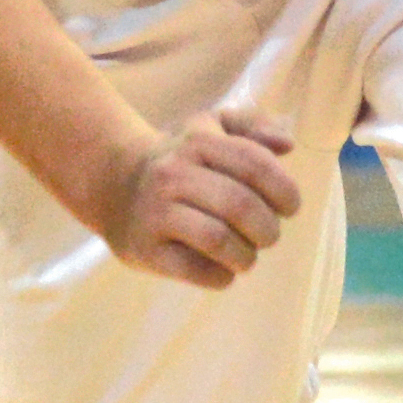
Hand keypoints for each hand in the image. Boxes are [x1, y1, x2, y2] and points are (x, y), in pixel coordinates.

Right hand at [99, 109, 305, 290]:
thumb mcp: (210, 127)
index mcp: (197, 142)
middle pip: (241, 206)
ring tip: (245, 255)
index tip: (288, 207)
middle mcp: (173, 173)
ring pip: (220, 240)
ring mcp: (156, 212)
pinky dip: (222, 276)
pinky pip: (197, 270)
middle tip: (266, 236)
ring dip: (246, 255)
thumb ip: (253, 126)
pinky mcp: (146, 249)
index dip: (284, 190)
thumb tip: (287, 145)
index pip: (255, 164)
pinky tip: (221, 268)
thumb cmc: (179, 159)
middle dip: (268, 229)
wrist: (114, 184)